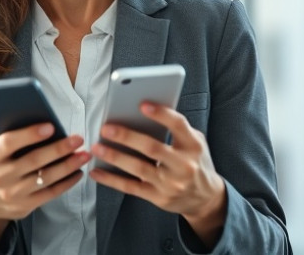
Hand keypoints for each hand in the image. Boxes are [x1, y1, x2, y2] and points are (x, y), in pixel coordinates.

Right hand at [0, 123, 90, 220]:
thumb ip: (15, 142)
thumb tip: (48, 128)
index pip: (9, 142)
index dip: (30, 134)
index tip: (51, 127)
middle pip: (33, 160)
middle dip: (59, 149)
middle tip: (78, 139)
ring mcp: (12, 194)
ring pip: (45, 177)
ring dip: (68, 165)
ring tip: (84, 155)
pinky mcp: (25, 206)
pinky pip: (51, 193)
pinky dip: (67, 182)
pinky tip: (78, 172)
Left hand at [89, 103, 226, 245]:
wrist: (207, 199)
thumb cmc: (195, 162)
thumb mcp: (195, 143)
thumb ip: (175, 129)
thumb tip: (141, 111)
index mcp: (193, 146)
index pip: (178, 126)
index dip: (161, 114)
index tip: (142, 104)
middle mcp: (184, 165)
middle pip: (152, 148)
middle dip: (127, 137)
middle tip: (106, 128)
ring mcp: (170, 184)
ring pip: (138, 168)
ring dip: (114, 157)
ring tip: (96, 147)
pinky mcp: (159, 198)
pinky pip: (131, 187)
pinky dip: (111, 180)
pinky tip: (96, 171)